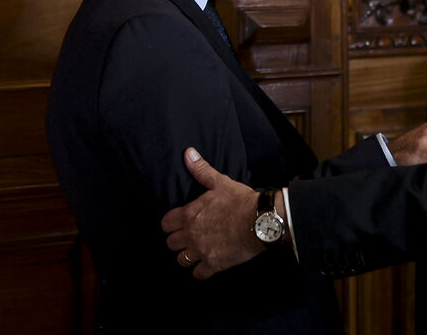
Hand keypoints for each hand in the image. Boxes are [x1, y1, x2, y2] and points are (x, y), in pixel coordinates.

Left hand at [160, 148, 264, 279]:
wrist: (261, 220)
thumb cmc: (240, 200)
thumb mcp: (220, 182)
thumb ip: (201, 170)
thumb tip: (188, 153)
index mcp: (189, 215)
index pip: (165, 224)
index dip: (171, 224)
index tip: (179, 224)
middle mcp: (191, 234)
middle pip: (171, 244)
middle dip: (178, 241)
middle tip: (189, 238)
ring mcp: (201, 251)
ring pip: (181, 260)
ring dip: (187, 256)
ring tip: (196, 252)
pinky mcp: (214, 264)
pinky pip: (198, 274)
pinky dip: (201, 271)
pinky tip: (207, 265)